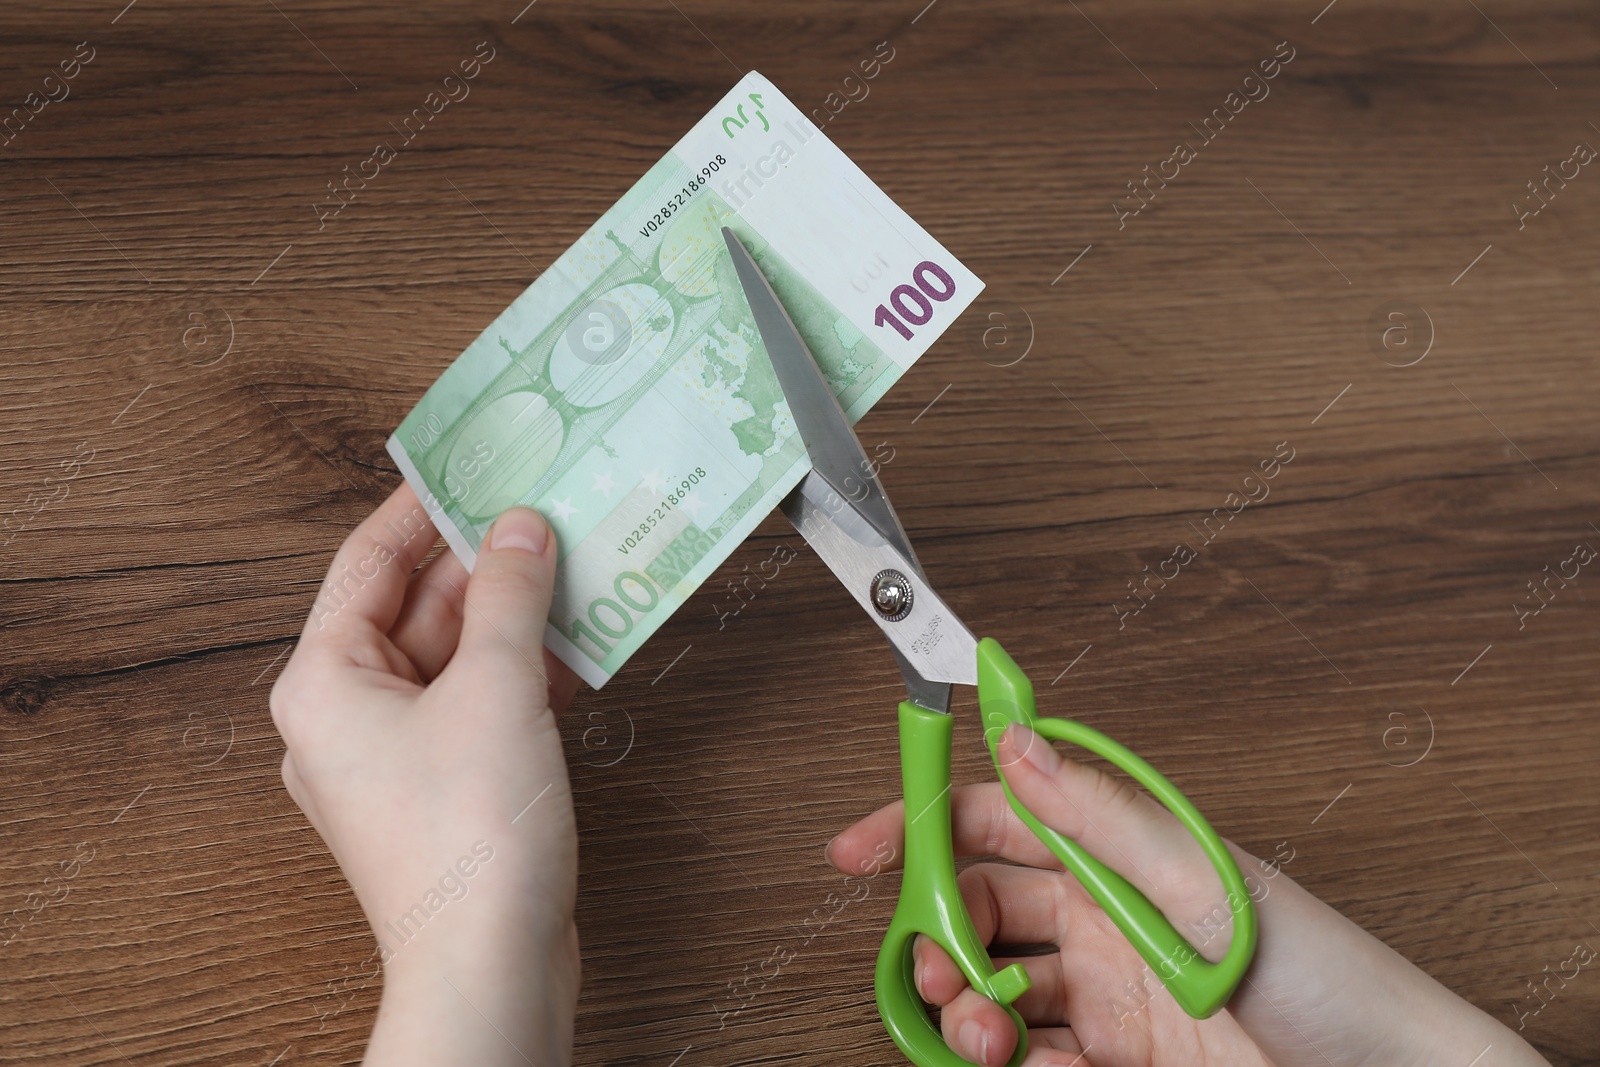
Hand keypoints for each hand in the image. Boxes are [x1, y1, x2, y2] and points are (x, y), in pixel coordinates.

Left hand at [270, 482, 581, 1066]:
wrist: (492, 965)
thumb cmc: (468, 838)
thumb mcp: (494, 688)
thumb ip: (508, 596)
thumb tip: (519, 528)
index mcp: (324, 682)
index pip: (368, 562)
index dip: (423, 505)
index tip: (472, 460)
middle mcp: (349, 716)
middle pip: (418, 607)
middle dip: (485, 560)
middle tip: (545, 507)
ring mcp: (399, 756)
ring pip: (458, 656)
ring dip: (516, 615)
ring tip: (576, 562)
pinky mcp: (448, 788)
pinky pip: (482, 703)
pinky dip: (527, 671)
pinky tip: (583, 642)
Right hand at [827, 722, 1549, 1066]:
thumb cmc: (1332, 979)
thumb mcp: (1209, 885)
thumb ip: (1104, 819)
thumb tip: (1019, 746)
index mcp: (1122, 858)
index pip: (999, 821)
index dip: (924, 826)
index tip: (862, 849)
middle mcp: (1106, 922)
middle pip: (981, 912)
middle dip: (939, 933)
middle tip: (938, 965)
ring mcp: (1109, 999)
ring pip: (994, 991)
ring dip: (968, 1008)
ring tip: (985, 1030)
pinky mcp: (1116, 1066)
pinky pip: (1031, 1060)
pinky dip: (1014, 1066)